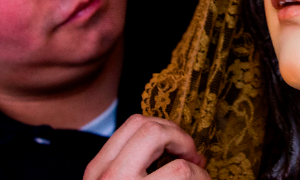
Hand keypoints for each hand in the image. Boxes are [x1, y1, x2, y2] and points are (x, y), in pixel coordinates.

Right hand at [83, 115, 208, 179]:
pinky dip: (202, 177)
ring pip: (166, 147)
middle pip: (149, 127)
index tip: (179, 148)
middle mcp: (107, 176)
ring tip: (200, 177)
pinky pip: (183, 172)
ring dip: (194, 164)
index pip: (133, 125)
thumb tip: (169, 146)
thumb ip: (131, 165)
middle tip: (195, 158)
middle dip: (180, 137)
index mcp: (98, 172)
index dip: (165, 129)